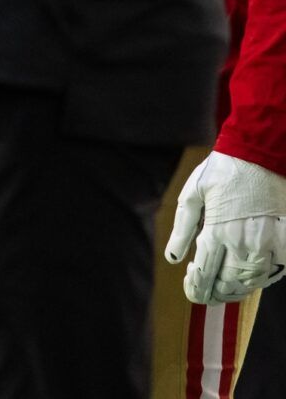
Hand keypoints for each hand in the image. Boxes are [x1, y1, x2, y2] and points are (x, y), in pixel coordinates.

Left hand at [166, 151, 285, 303]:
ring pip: (251, 284)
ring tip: (222, 284)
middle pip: (228, 285)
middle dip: (213, 292)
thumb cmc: (222, 171)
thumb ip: (183, 228)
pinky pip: (273, 273)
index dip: (195, 288)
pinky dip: (258, 280)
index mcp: (217, 232)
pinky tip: (246, 276)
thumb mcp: (193, 194)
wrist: (260, 155)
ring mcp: (267, 245)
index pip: (204, 275)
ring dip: (235, 290)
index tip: (191, 288)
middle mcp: (243, 244)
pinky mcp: (284, 243)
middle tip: (204, 287)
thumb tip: (173, 257)